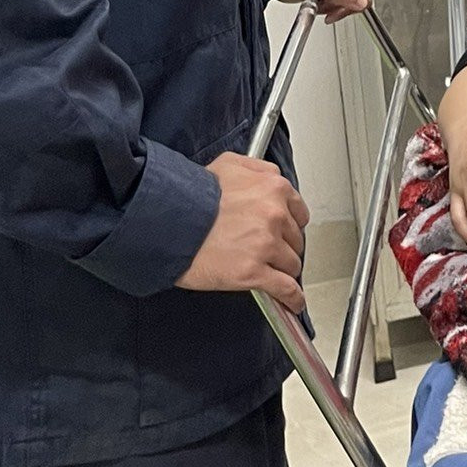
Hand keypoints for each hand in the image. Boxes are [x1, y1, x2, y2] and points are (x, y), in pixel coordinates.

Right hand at [178, 152, 309, 313]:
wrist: (168, 222)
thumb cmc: (191, 194)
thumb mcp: (228, 164)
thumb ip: (257, 169)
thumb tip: (270, 178)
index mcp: (272, 188)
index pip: (298, 213)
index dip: (288, 225)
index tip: (282, 232)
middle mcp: (274, 215)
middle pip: (295, 240)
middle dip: (284, 247)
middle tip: (265, 251)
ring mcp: (265, 245)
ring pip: (292, 264)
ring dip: (283, 270)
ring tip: (269, 272)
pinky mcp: (253, 272)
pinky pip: (285, 288)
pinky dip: (291, 298)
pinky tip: (293, 302)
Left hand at [279, 0, 369, 20]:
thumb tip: (360, 1)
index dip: (349, 7)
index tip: (333, 10)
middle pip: (358, 0)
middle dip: (339, 7)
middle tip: (322, 4)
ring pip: (349, 3)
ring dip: (332, 7)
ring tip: (318, 1)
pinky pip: (340, 2)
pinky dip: (329, 6)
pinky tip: (319, 1)